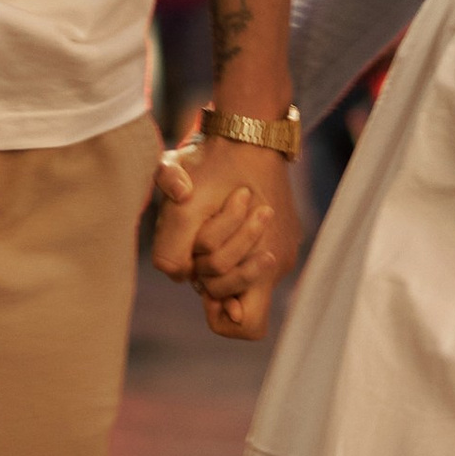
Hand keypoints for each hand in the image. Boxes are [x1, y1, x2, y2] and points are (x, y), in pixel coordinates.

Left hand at [150, 130, 296, 342]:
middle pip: (238, 302)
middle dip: (213, 279)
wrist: (249, 129)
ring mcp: (282, 247)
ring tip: (213, 224)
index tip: (204, 279)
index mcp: (263, 260)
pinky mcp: (283, 234)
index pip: (246, 326)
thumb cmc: (214, 162)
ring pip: (245, 277)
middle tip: (201, 245)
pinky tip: (223, 216)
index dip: (219, 311)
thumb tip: (179, 276)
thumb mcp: (179, 202)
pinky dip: (234, 245)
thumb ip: (170, 249)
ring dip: (221, 258)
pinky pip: (253, 258)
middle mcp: (277, 261)